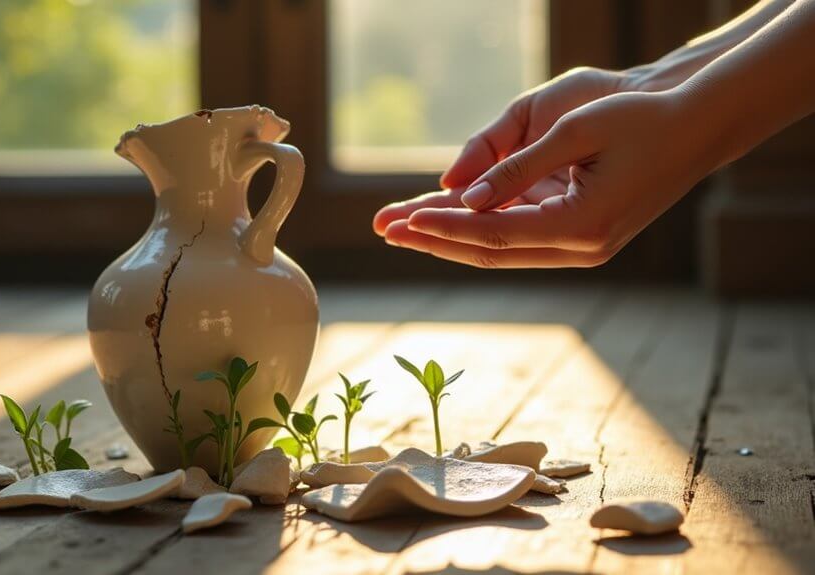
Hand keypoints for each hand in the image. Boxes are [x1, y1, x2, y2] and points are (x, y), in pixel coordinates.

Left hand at [383, 90, 717, 267]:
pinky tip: (445, 219)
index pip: (493, 234)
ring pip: (500, 248)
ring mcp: (581, 247)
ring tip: (403, 225)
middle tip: (384, 229)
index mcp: (581, 225)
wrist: (698, 129)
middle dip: (434, 239)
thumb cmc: (641, 119)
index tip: (400, 220)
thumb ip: (516, 166)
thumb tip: (463, 196)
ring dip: (450, 237)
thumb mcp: (574, 130)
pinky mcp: (579, 236)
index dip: (443, 228)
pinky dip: (478, 227)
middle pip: (489, 251)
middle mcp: (580, 247)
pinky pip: (517, 236)